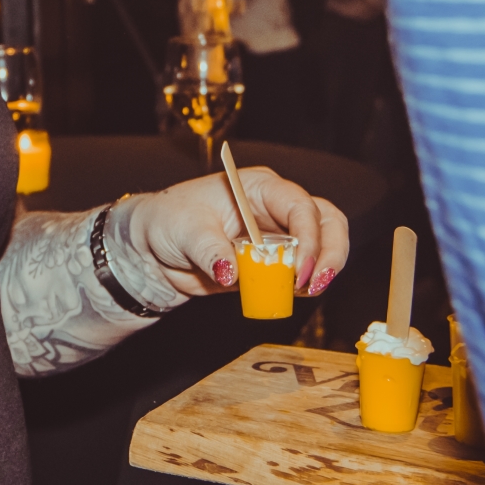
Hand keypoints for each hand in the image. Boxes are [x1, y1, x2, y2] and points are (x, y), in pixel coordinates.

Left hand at [124, 167, 348, 296]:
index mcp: (258, 187)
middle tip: (317, 282)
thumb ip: (209, 250)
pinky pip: (301, 273)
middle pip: (325, 221)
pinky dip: (304, 286)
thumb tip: (231, 272)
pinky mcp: (273, 264)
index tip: (301, 266)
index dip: (308, 234)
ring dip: (324, 269)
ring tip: (306, 291)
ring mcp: (278, 236)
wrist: (154, 251)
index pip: (298, 204)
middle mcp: (275, 208)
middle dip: (331, 251)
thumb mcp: (184, 229)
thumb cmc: (168, 221)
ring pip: (324, 244)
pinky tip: (291, 296)